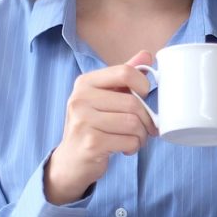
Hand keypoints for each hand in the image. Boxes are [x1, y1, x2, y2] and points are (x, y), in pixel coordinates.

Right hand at [46, 51, 157, 203]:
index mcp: (85, 82)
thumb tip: (147, 54)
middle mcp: (80, 99)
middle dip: (146, 119)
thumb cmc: (92, 126)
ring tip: (134, 138)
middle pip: (133, 102)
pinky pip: (128, 141)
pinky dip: (134, 146)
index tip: (144, 97)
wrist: (70, 161)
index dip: (143, 85)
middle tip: (145, 128)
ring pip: (133, 123)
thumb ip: (124, 76)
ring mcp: (83, 121)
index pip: (125, 72)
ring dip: (141, 135)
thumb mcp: (105, 97)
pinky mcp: (90, 143)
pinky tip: (125, 148)